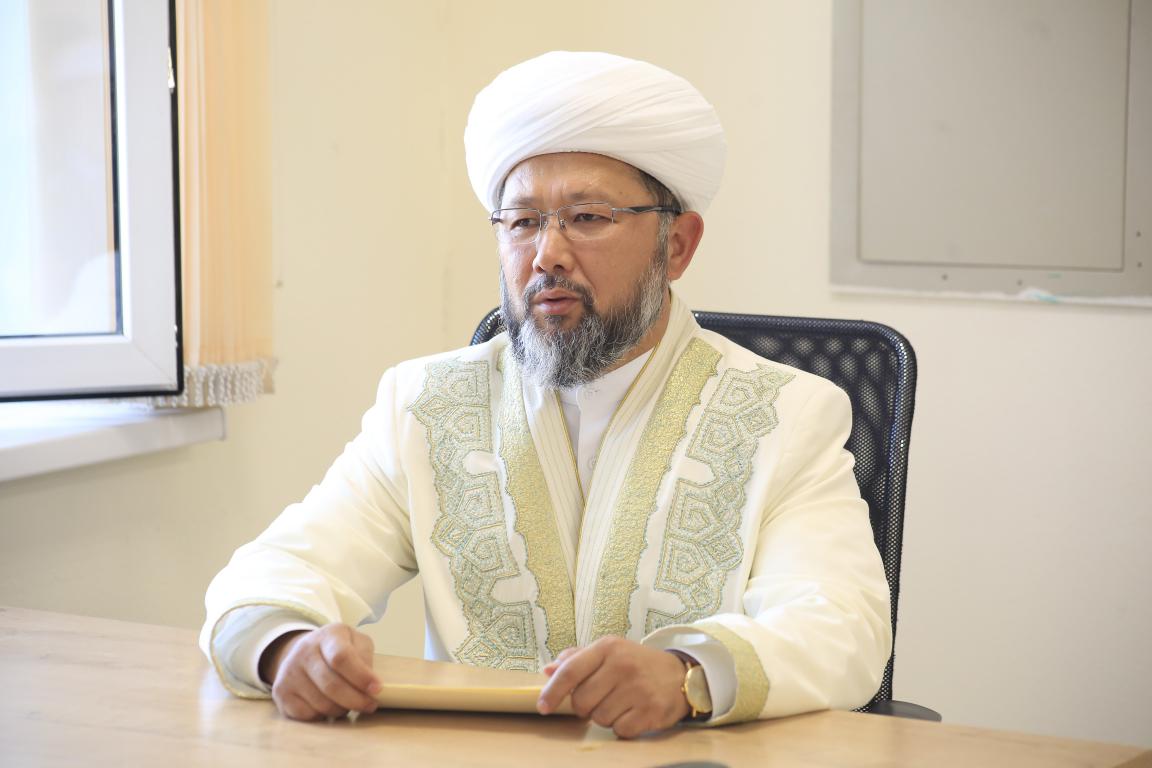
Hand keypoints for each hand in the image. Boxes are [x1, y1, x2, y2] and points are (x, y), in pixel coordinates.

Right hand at [260, 623, 380, 720]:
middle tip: (370, 705)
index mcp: (328, 635)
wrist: (306, 651)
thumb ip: (365, 657)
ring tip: (350, 702)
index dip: (361, 676)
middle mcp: (304, 651)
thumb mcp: (357, 642)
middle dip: (356, 700)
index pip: (341, 657)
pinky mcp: (280, 692)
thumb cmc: (339, 648)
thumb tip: (370, 683)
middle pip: (331, 685)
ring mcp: (289, 672)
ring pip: (321, 704)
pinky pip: (307, 715)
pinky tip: (330, 705)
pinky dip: (324, 716)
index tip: (377, 689)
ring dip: (342, 709)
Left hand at [536, 636, 689, 738]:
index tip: (543, 707)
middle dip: (585, 706)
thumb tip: (548, 670)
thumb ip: (578, 659)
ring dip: (605, 716)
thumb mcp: (610, 651)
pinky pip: (619, 730)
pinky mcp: (650, 710)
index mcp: (608, 648)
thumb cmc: (637, 664)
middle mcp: (622, 665)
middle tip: (601, 697)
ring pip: (599, 718)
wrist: (679, 675)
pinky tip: (633, 713)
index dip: (552, 691)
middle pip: (581, 701)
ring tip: (621, 703)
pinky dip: (622, 726)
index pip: (570, 671)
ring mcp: (638, 688)